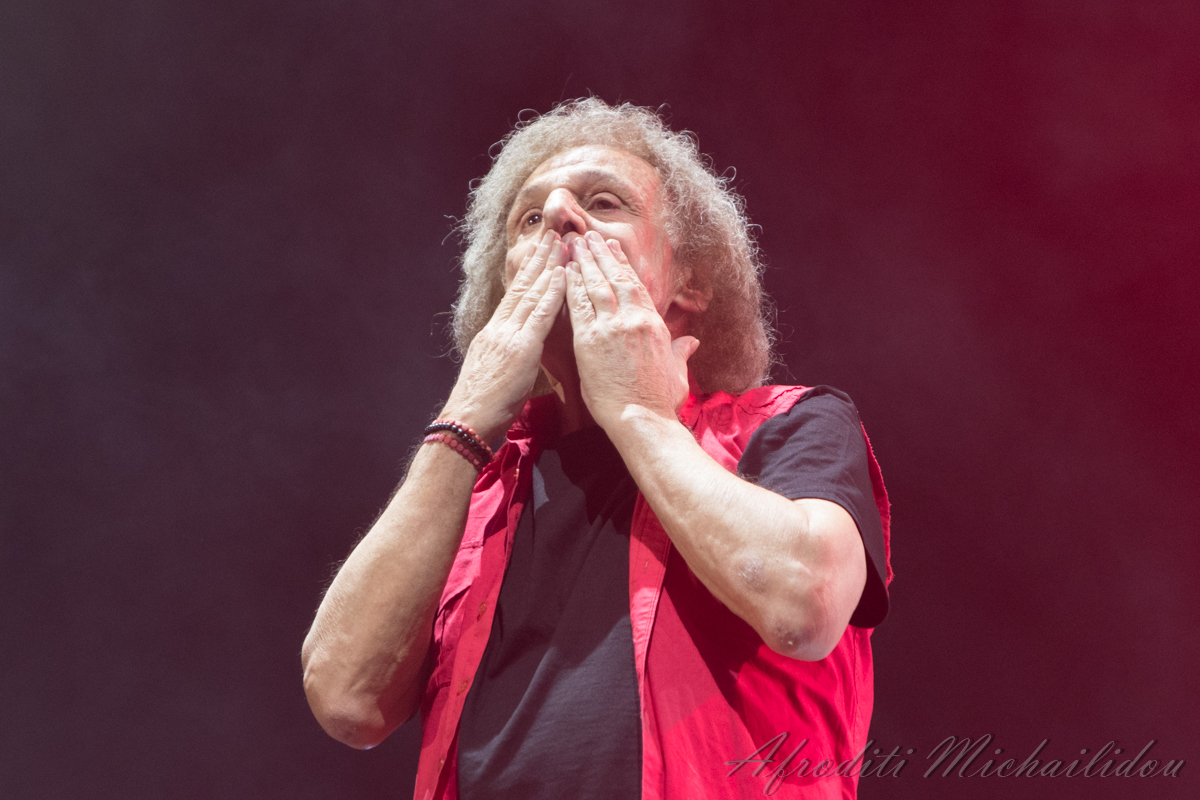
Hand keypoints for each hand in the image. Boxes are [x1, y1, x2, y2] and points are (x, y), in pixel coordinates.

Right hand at [441, 231, 566, 440]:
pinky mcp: (520, 348)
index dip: (528, 272)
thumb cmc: (482, 407)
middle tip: (553, 234)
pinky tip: (563, 275)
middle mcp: (499, 328)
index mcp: (493, 333)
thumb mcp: (494, 372)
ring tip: (562, 243)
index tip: (540, 252)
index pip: (514, 295)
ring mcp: (508, 335)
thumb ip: (507, 354)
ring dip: (549, 266)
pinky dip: (552, 293)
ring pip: (531, 293)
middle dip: (539, 259)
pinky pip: (539, 315)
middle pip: (522, 286)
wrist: (467, 421)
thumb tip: (518, 349)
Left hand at [564, 231, 698, 430]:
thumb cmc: (660, 401)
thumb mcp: (677, 372)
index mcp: (652, 325)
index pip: (634, 287)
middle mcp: (632, 320)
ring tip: (574, 243)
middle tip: (588, 236)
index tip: (612, 250)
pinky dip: (571, 285)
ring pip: (595, 286)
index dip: (622, 266)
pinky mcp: (589, 340)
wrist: (642, 418)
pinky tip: (564, 271)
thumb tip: (692, 342)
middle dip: (600, 255)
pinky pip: (578, 305)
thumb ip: (680, 352)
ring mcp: (610, 328)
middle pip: (614, 278)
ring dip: (584, 262)